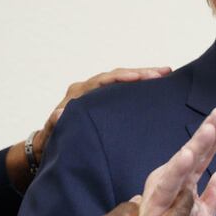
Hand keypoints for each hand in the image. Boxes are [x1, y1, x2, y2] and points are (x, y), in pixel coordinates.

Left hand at [36, 67, 171, 161]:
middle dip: (141, 72)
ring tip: (165, 74)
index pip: (104, 80)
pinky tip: (154, 85)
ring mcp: (97, 94)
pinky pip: (122, 89)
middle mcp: (88, 89)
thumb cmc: (53, 140)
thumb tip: (60, 113)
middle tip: (164, 72)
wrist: (51, 144)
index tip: (139, 76)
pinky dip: (137, 85)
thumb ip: (56, 124)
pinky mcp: (104, 101)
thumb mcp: (53, 134)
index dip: (122, 77)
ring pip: (122, 80)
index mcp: (78, 94)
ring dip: (143, 76)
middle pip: (118, 76)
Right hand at [136, 107, 215, 215]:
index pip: (201, 158)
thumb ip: (215, 195)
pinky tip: (186, 159)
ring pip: (177, 171)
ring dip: (191, 152)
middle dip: (204, 136)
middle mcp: (168, 186)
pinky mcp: (151, 210)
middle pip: (190, 157)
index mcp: (181, 184)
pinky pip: (165, 191)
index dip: (214, 138)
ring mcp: (159, 197)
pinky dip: (175, 173)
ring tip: (206, 133)